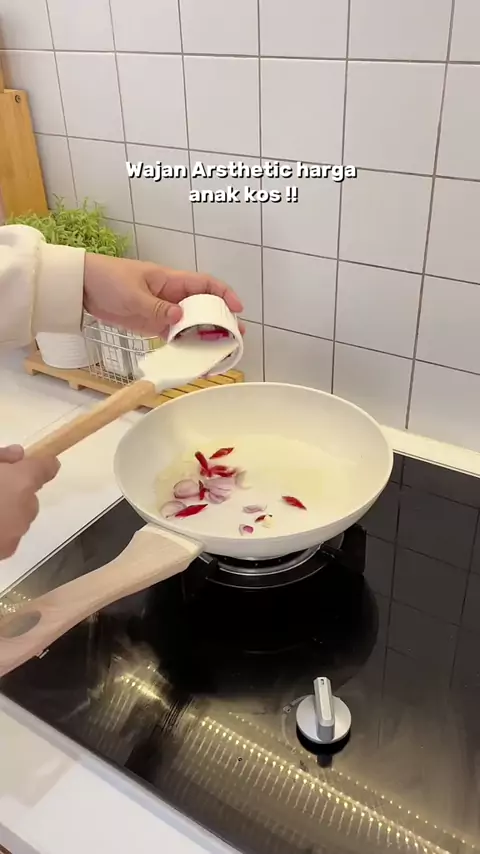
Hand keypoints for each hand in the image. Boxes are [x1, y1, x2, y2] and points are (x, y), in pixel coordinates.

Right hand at [0, 446, 59, 559]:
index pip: (46, 468)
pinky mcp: (6, 551)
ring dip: (6, 511)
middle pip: (29, 495)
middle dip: (14, 490)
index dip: (42, 464)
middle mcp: (26, 506)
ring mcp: (17, 532)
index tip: (30, 463)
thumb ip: (0, 457)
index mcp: (21, 481)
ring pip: (19, 516)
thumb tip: (17, 455)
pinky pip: (8, 534)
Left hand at [83, 255, 244, 337]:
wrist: (82, 287)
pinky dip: (185, 346)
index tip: (237, 309)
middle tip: (235, 338)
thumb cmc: (108, 280)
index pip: (205, 284)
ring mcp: (163, 311)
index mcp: (170, 280)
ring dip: (206, 337)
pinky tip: (194, 358)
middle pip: (203, 307)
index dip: (224, 294)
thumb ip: (156, 308)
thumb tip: (180, 318)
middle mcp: (171, 296)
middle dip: (221, 320)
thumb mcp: (132, 294)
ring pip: (191, 324)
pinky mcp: (152, 325)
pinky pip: (175, 336)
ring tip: (219, 353)